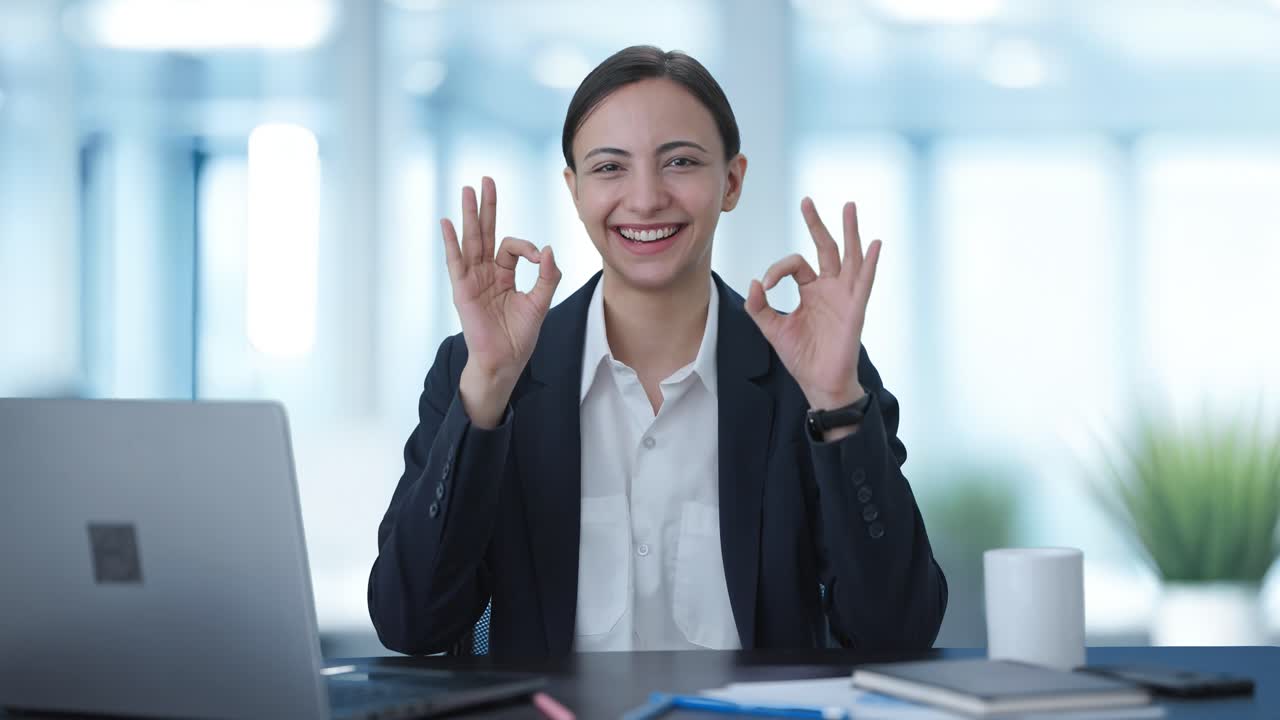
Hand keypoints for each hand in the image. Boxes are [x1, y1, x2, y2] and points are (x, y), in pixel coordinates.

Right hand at [442, 177, 560, 425]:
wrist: (506, 361)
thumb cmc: (520, 336)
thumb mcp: (540, 302)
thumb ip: (547, 275)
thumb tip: (547, 249)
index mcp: (503, 274)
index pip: (511, 247)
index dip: (526, 247)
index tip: (537, 257)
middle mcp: (485, 273)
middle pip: (486, 233)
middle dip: (487, 207)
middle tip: (486, 180)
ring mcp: (472, 280)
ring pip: (471, 241)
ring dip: (470, 215)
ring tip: (468, 190)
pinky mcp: (463, 291)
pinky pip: (455, 262)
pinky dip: (451, 242)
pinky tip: (447, 223)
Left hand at [745, 197, 879, 411]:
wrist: (819, 382)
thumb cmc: (801, 357)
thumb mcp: (773, 329)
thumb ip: (759, 307)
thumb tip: (755, 282)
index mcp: (811, 290)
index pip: (795, 264)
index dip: (777, 270)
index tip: (765, 286)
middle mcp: (830, 288)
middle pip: (825, 248)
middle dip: (817, 224)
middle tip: (806, 201)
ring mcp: (845, 296)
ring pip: (849, 256)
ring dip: (849, 231)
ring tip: (849, 206)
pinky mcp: (855, 309)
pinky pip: (864, 282)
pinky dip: (870, 263)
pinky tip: (874, 244)